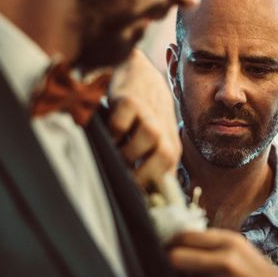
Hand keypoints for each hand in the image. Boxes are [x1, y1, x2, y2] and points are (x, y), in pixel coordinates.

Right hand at [107, 50, 180, 190]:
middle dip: (141, 176)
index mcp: (170, 148)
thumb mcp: (155, 141)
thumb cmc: (145, 115)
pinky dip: (111, 133)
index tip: (139, 204)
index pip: (168, 178)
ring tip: (114, 154)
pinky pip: (119, 125)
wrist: (140, 72)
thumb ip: (151, 167)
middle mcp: (163, 133)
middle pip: (163, 160)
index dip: (154, 193)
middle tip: (123, 180)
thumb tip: (144, 202)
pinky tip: (107, 134)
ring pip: (142, 142)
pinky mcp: (129, 101)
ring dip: (124, 153)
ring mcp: (147, 116)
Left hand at [168, 229, 277, 276]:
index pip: (184, 236)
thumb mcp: (244, 252)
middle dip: (172, 266)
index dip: (172, 244)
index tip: (171, 250)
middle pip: (174, 258)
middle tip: (178, 272)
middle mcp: (225, 262)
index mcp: (230, 242)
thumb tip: (178, 242)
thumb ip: (214, 246)